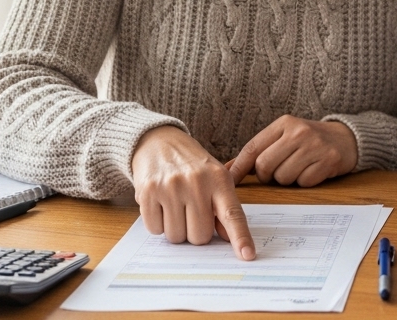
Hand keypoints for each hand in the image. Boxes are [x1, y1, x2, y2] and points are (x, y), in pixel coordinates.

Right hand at [130, 125, 255, 259]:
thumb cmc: (191, 165)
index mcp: (219, 180)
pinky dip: (158, 223)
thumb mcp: (215, 179)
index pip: (232, 214)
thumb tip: (230, 239)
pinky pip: (155, 229)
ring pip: (177, 236)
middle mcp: (197, 182)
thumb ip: (223, 208)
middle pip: (200, 236)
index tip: (247, 255)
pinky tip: (160, 205)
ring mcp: (171, 187)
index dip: (240, 237)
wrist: (158, 142)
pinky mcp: (149, 192)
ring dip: (175, 228)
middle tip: (190, 213)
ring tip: (175, 205)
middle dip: (195, 232)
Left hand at [226, 116, 357, 186]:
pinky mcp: (329, 160)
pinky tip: (312, 170)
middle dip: (267, 176)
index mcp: (284, 123)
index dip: (238, 167)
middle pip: (265, 166)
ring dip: (287, 179)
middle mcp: (299, 131)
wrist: (346, 138)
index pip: (253, 148)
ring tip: (298, 168)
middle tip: (277, 171)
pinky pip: (303, 182)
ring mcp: (315, 145)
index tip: (229, 180)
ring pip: (283, 177)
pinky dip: (305, 182)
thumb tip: (228, 169)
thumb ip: (259, 150)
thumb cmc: (308, 140)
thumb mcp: (284, 137)